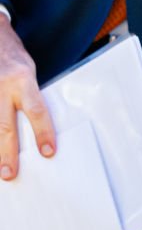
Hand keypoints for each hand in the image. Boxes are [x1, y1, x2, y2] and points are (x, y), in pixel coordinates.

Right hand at [0, 18, 55, 180]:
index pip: (36, 110)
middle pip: (5, 125)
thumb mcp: (27, 71)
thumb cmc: (11, 56)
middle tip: (10, 173)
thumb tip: (34, 127)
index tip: (48, 152)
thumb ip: (29, 96)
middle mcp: (2, 85)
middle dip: (7, 152)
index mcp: (23, 79)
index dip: (43, 132)